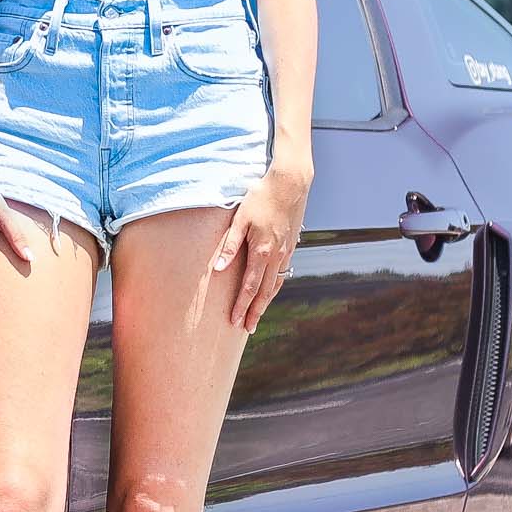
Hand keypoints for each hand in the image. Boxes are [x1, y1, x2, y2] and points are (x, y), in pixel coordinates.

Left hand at [211, 163, 308, 329]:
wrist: (291, 182)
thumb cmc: (261, 196)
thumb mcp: (240, 218)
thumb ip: (230, 245)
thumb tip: (219, 269)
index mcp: (262, 251)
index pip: (249, 287)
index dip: (242, 306)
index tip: (234, 322)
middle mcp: (276, 255)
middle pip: (264, 292)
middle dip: (255, 312)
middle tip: (247, 329)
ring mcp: (287, 251)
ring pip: (276, 284)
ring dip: (266, 302)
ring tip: (258, 315)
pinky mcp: (292, 244)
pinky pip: (283, 272)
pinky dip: (276, 286)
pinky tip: (271, 289)